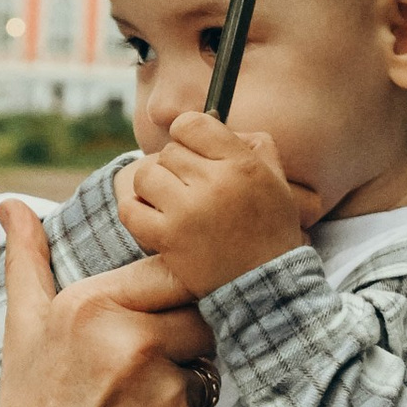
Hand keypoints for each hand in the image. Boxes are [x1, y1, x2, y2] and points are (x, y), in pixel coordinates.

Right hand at [0, 204, 213, 406]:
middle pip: (200, 324)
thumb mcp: (22, 330)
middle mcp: (135, 346)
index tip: (142, 334)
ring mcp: (166, 399)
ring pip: (208, 377)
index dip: (165, 306)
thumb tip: (12, 204)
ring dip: (182, 396)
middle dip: (177, 350)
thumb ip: (26, 260)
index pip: (175, 276)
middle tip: (132, 384)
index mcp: (96, 307)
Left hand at [119, 111, 312, 299]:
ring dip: (154, 188)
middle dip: (175, 168)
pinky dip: (136, 211)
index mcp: (241, 165)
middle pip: (169, 152)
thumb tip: (214, 120)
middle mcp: (215, 183)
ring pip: (146, 176)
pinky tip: (153, 219)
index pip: (192, 123)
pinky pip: (130, 209)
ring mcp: (188, 212)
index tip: (191, 150)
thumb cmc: (270, 230)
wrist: (264, 286)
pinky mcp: (168, 239)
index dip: (186, 134)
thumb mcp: (276, 180)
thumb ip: (253, 144)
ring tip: (171, 203)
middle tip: (189, 189)